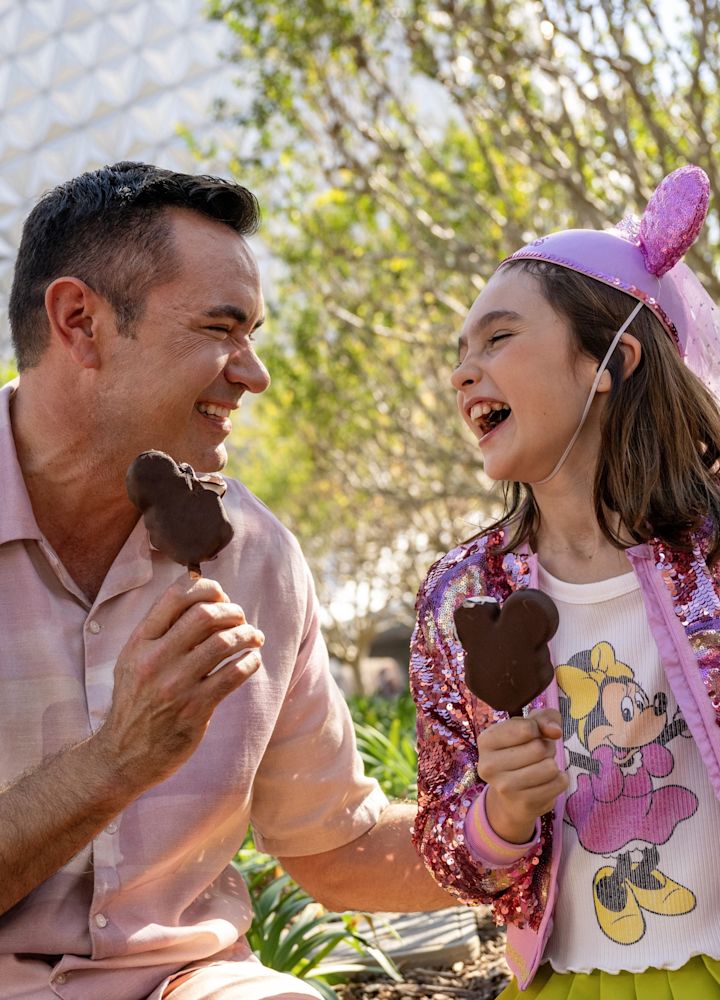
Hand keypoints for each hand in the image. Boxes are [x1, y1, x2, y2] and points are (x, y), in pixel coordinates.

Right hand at [94, 574, 262, 788]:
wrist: (122, 755)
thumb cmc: (135, 703)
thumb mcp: (132, 661)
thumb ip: (158, 632)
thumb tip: (198, 598)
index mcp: (139, 643)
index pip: (175, 598)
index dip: (205, 588)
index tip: (221, 594)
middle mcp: (155, 660)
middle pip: (204, 615)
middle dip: (231, 610)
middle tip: (241, 618)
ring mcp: (175, 685)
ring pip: (223, 643)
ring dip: (247, 635)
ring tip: (254, 637)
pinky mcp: (195, 709)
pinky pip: (233, 675)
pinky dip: (249, 662)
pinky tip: (251, 661)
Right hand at [477, 708, 567, 843]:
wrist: (510, 799)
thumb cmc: (520, 753)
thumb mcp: (528, 727)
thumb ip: (544, 718)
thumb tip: (555, 731)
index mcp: (486, 741)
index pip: (527, 728)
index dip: (537, 729)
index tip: (531, 735)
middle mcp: (489, 765)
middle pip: (539, 748)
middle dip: (546, 748)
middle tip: (538, 754)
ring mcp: (505, 787)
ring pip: (550, 767)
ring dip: (553, 764)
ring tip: (541, 767)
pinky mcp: (524, 804)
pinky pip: (558, 783)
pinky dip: (559, 779)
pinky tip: (547, 781)